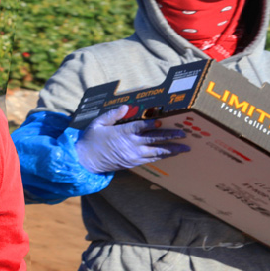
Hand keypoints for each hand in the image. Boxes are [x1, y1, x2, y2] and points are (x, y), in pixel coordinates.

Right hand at [74, 106, 189, 173]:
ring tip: (184, 148)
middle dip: (170, 137)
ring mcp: (133, 156)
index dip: (153, 124)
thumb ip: (112, 115)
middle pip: (154, 140)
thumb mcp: (97, 123)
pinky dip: (161, 156)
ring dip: (171, 150)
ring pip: (156, 152)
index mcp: (122, 133)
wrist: (85, 161)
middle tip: (184, 134)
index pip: (141, 127)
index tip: (164, 120)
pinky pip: (150, 160)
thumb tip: (125, 107)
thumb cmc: (90, 140)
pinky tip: (169, 154)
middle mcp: (130, 145)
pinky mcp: (132, 163)